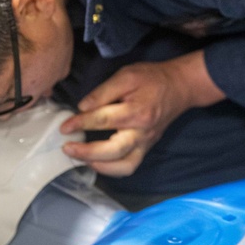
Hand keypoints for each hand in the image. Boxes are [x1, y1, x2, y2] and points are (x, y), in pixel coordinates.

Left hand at [59, 50, 223, 176]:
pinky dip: (112, 169)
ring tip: (80, 158)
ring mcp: (146, 143)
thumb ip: (104, 91)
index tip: (64, 127)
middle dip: (86, 152)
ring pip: (123, 165)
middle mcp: (143, 132)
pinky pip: (130, 166)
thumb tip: (82, 108)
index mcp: (137, 111)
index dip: (80, 123)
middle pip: (113, 150)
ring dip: (99, 166)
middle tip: (67, 148)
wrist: (180, 86)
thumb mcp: (127, 75)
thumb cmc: (152, 78)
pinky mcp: (147, 148)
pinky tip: (96, 161)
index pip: (103, 120)